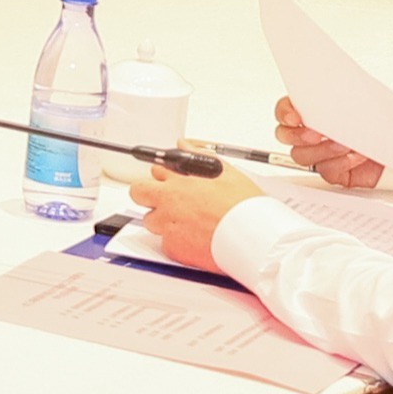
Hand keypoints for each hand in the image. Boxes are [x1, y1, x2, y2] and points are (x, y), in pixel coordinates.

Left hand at [131, 160, 263, 269]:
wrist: (253, 237)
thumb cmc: (243, 207)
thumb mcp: (225, 172)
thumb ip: (198, 156)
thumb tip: (183, 144)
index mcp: (179, 182)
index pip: (155, 170)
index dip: (164, 176)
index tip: (169, 180)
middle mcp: (168, 203)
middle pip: (139, 193)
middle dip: (148, 194)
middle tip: (166, 199)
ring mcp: (168, 227)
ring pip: (150, 220)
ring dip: (163, 219)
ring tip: (188, 222)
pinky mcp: (174, 248)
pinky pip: (166, 243)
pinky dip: (177, 241)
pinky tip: (195, 238)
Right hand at [274, 99, 384, 192]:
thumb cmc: (384, 123)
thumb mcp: (364, 100)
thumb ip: (342, 97)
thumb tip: (332, 88)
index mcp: (314, 112)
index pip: (285, 111)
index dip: (285, 113)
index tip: (296, 116)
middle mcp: (313, 134)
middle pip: (285, 136)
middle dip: (298, 135)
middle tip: (316, 133)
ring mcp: (321, 155)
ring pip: (302, 156)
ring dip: (323, 149)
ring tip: (345, 144)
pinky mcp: (334, 173)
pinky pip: (326, 172)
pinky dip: (340, 163)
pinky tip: (356, 156)